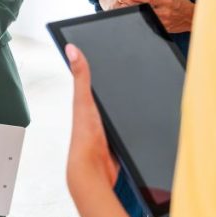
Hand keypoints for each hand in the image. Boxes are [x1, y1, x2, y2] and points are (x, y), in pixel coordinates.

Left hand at [65, 44, 125, 216]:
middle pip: (108, 91)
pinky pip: (129, 122)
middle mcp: (95, 112)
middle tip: (128, 65)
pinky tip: (144, 115)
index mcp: (86, 101)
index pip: (91, 76)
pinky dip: (136, 117)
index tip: (103, 47)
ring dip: (129, 100)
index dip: (97, 62)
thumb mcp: (84, 102)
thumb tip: (71, 49)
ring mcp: (108, 125)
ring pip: (120, 107)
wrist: (95, 170)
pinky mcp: (120, 137)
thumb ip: (81, 77)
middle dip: (119, 81)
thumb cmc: (84, 138)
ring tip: (139, 87)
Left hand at [120, 0, 194, 32]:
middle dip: (131, 4)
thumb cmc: (183, 4)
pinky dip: (143, 19)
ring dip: (134, 12)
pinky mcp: (164, 28)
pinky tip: (134, 17)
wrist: (193, 18)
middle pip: (144, 8)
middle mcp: (164, 12)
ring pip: (145, 17)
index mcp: (167, 2)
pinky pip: (151, 24)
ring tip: (123, 7)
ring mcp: (164, 22)